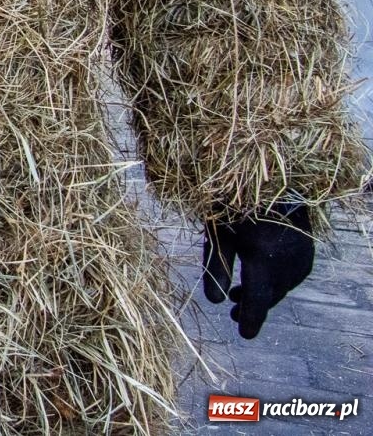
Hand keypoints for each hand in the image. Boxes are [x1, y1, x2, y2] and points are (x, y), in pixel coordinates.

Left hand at [202, 203, 313, 338]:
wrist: (275, 187)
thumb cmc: (237, 207)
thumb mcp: (219, 234)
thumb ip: (215, 269)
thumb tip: (214, 303)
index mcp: (262, 257)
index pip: (257, 300)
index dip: (251, 320)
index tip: (244, 335)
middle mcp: (287, 263)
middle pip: (268, 297)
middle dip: (251, 307)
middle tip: (233, 314)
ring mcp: (302, 261)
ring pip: (280, 289)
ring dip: (261, 294)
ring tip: (238, 295)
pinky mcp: (308, 258)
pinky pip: (289, 279)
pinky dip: (274, 283)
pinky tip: (259, 278)